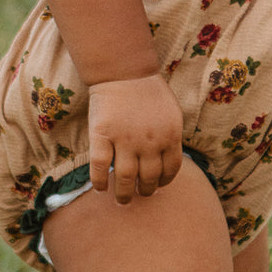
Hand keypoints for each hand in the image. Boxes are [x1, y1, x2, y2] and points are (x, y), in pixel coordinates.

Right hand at [87, 75, 183, 203]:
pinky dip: (100, 181)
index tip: (158, 187)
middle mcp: (150, 142)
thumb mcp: (171, 113)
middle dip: (146, 191)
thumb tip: (169, 161)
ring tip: (123, 200)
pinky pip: (100, 166)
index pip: (171, 170)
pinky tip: (100, 188)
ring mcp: (125, 140)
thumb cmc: (148, 91)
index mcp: (170, 136)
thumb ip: (171, 136)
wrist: (123, 71)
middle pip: (149, 178)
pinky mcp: (102, 135)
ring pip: (126, 178)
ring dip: (124, 194)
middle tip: (140, 196)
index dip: (165, 182)